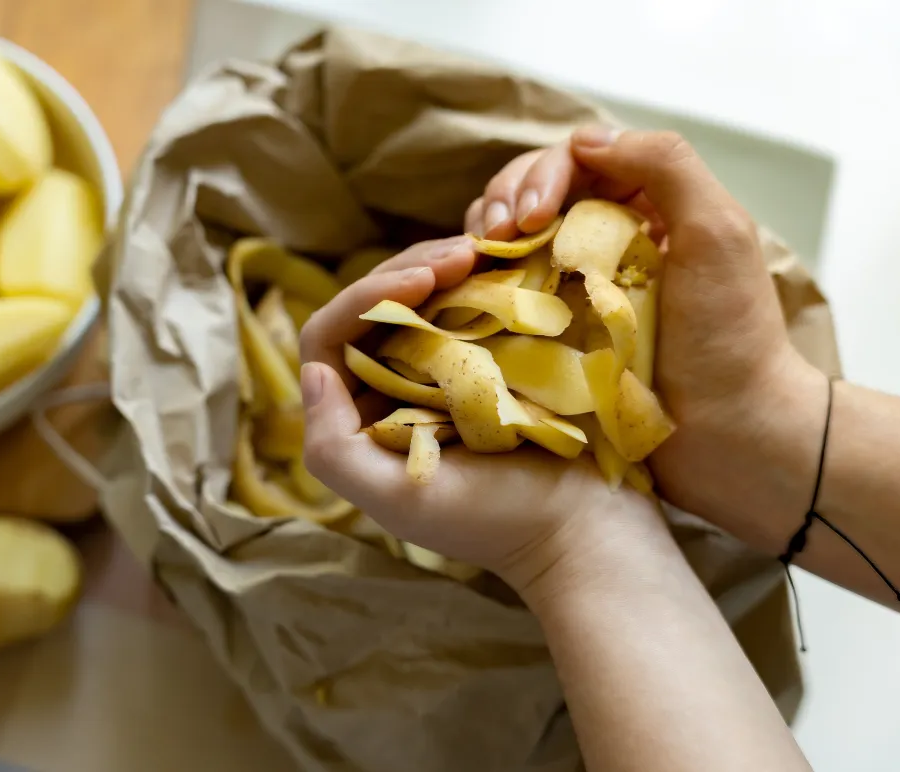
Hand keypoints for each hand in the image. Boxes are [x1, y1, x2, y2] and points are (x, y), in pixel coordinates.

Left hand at [298, 237, 663, 598]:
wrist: (586, 526)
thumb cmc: (494, 520)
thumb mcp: (397, 497)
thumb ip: (331, 448)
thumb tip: (314, 372)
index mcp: (359, 421)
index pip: (330, 340)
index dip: (363, 298)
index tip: (423, 280)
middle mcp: (391, 390)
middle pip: (371, 307)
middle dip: (406, 270)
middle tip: (461, 254)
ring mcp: (441, 372)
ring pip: (417, 299)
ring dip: (440, 265)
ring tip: (479, 250)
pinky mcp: (489, 361)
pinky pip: (466, 304)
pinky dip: (476, 278)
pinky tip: (499, 262)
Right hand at [472, 127, 827, 543]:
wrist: (726, 434)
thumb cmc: (728, 337)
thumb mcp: (717, 231)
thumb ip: (663, 165)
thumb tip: (582, 139)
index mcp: (646, 206)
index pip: (574, 163)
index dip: (541, 177)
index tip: (529, 218)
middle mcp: (606, 238)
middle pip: (533, 193)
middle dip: (504, 200)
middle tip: (493, 236)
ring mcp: (574, 287)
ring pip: (510, 237)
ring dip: (485, 235)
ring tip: (476, 256)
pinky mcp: (553, 332)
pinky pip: (504, 290)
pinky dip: (481, 279)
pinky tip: (472, 287)